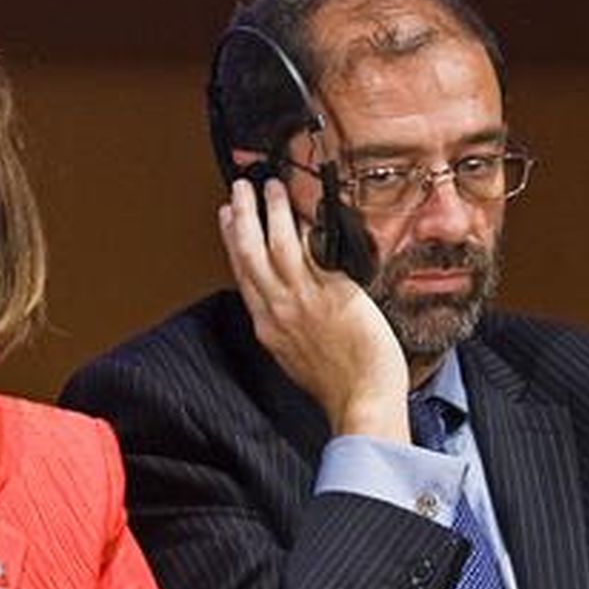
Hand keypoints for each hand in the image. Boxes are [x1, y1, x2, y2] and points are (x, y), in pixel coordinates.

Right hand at [219, 178, 408, 440]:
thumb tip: (296, 309)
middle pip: (249, 252)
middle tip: (240, 190)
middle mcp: (278, 311)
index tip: (227, 218)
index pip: (242, 274)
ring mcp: (303, 300)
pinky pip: (312, 252)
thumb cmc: (339, 387)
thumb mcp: (299, 358)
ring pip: (276, 244)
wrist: (361, 401)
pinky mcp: (332, 293)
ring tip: (270, 187)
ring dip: (270, 210)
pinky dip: (304, 227)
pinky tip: (305, 208)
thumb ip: (291, 328)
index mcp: (269, 328)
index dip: (231, 241)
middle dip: (242, 216)